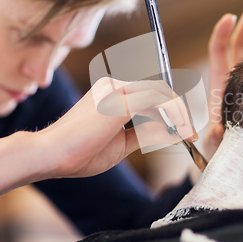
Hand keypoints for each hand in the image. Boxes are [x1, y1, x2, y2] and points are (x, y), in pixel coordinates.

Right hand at [39, 77, 195, 178]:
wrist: (50, 156)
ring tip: (188, 135)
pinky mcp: (118, 99)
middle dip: (180, 112)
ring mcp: (115, 89)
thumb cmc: (80, 153)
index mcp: (112, 93)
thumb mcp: (122, 143)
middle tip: (192, 134)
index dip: (171, 112)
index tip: (184, 132)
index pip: (151, 95)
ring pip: (161, 93)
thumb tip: (172, 132)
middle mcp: (114, 85)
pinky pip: (155, 100)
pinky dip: (172, 115)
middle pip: (160, 91)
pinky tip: (179, 132)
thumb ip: (146, 133)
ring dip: (179, 114)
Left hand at [203, 0, 242, 157]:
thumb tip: (218, 129)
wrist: (241, 158)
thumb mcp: (215, 145)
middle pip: (242, 44)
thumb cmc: (223, 149)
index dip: (222, 34)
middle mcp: (239, 79)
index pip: (219, 52)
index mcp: (222, 84)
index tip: (229, 17)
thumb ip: (214, 138)